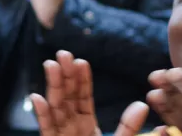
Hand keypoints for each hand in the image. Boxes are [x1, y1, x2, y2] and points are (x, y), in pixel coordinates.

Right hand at [31, 51, 149, 135]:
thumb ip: (129, 127)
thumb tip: (143, 104)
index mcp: (86, 128)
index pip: (83, 99)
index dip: (82, 81)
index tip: (81, 61)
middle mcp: (69, 130)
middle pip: (66, 99)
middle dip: (64, 77)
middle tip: (62, 54)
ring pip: (55, 109)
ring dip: (52, 87)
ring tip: (51, 65)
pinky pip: (47, 130)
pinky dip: (42, 115)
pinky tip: (38, 98)